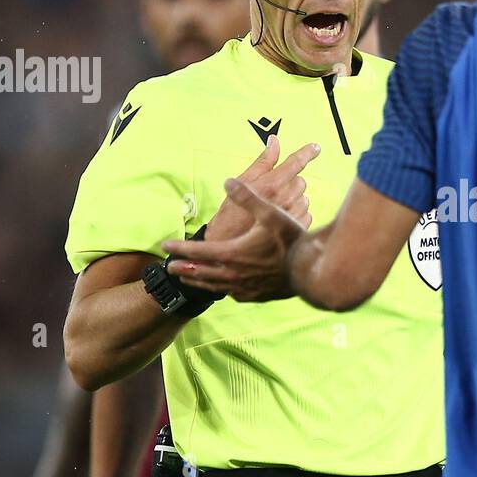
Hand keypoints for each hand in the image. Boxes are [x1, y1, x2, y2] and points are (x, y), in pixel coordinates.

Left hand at [162, 176, 305, 301]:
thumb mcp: (270, 213)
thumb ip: (247, 197)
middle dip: (183, 268)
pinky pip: (232, 294)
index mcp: (231, 253)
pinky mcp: (255, 296)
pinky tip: (223, 288)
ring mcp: (244, 288)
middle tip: (169, 266)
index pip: (197, 251)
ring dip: (198, 280)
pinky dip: (222, 289)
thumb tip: (228, 180)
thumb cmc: (291, 241)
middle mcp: (233, 273)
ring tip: (189, 279)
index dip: (180, 247)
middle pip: (200, 272)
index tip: (165, 245)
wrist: (311, 272)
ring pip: (213, 285)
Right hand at [206, 137, 319, 241]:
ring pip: (304, 197)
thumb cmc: (230, 215)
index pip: (295, 163)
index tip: (315, 147)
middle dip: (289, 182)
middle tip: (272, 192)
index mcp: (271, 186)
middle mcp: (285, 200)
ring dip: (293, 198)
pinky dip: (296, 212)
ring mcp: (293, 216)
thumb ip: (263, 162)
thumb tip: (274, 141)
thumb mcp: (242, 184)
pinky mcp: (298, 230)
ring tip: (275, 207)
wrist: (229, 248)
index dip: (306, 153)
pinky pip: (306, 213)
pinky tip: (282, 218)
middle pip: (300, 181)